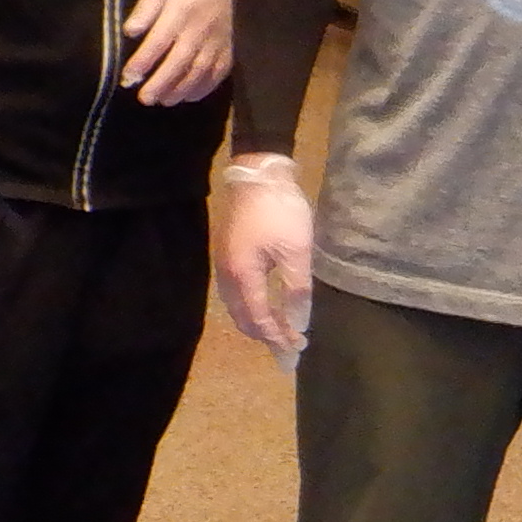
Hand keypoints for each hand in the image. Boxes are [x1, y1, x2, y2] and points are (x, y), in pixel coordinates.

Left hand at [120, 0, 236, 106]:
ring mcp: (217, 43)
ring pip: (198, 74)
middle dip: (160, 84)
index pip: (158, 42)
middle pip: (178, 63)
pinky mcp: (230, 50)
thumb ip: (146, 7)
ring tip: (163, 100)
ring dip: (179, 91)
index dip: (142, 62)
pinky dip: (202, 89)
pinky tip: (188, 96)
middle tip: (144, 99)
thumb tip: (129, 32)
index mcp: (181, 11)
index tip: (128, 78)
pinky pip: (217, 75)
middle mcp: (199, 30)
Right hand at [215, 157, 314, 353]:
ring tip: (279, 329)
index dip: (277, 337)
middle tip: (289, 345)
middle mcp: (227, 275)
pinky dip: (250, 305)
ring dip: (256, 321)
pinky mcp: (227, 254)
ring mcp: (224, 264)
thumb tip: (298, 323)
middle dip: (265, 334)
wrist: (258, 173)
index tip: (296, 349)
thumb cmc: (279, 211)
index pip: (259, 319)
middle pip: (242, 317)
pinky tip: (265, 304)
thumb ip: (296, 290)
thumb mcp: (296, 251)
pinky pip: (235, 292)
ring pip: (236, 306)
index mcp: (244, 276)